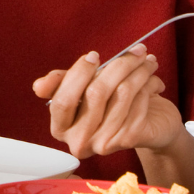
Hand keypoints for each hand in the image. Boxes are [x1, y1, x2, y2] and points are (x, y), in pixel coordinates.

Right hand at [33, 45, 181, 157]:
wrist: (151, 129)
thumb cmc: (113, 105)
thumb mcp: (85, 90)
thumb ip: (64, 83)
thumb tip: (39, 86)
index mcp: (61, 128)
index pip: (62, 100)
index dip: (78, 74)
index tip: (94, 55)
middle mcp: (78, 141)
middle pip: (95, 93)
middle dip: (118, 64)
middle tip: (136, 50)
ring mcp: (103, 143)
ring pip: (121, 94)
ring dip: (138, 71)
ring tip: (148, 61)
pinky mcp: (129, 140)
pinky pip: (138, 102)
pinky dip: (149, 86)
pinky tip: (154, 80)